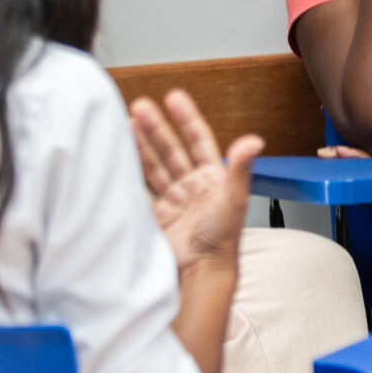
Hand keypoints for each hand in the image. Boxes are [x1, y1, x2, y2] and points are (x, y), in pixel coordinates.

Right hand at [131, 89, 262, 270]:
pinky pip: (139, 190)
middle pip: (171, 151)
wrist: (200, 275)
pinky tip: (117, 160)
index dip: (186, 118)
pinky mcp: (156, 218)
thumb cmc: (222, 241)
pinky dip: (128, 176)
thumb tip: (255, 141)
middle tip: (139, 107)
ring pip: (152, 167)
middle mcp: (192, 188)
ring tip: (123, 126)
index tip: (173, 97)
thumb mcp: (233, 200)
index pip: (198, 141)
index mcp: (213, 180)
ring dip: (139, 147)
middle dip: (155, 129)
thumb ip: (241, 169)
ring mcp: (172, 202)